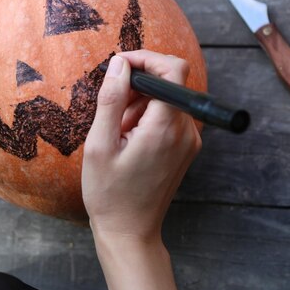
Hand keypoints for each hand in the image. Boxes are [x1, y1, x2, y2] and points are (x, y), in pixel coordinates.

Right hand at [82, 50, 201, 240]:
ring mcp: (190, 140)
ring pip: (167, 99)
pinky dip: (147, 117)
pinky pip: (169, 116)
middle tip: (113, 112)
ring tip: (119, 133)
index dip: (146, 58)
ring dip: (140, 104)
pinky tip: (129, 140)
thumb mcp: (100, 144)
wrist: (129, 231)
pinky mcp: (186, 148)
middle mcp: (187, 131)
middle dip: (137, 87)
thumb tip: (120, 63)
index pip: (172, 69)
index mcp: (165, 127)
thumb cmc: (109, 193)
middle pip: (169, 82)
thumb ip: (112, 99)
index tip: (120, 66)